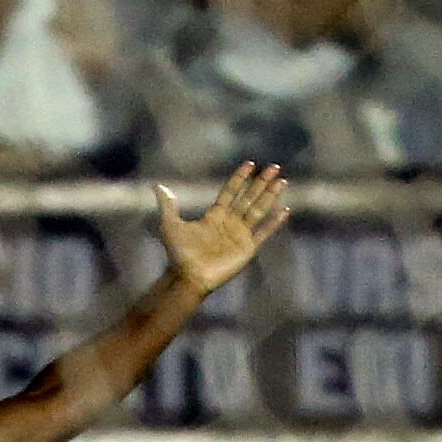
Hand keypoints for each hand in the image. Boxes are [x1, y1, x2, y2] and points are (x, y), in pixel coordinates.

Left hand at [155, 164, 290, 296]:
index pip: (231, 192)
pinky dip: (274, 222)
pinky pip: (264, 232)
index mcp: (214, 216)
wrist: (188, 277)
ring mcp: (240, 235)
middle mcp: (230, 223)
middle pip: (249, 197)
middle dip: (261, 182)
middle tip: (274, 167)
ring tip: (282, 181)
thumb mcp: (170, 225)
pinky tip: (285, 210)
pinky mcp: (247, 248)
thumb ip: (168, 205)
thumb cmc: (178, 253)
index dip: (240, 178)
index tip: (250, 164)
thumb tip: (157, 185)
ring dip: (271, 196)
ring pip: (259, 210)